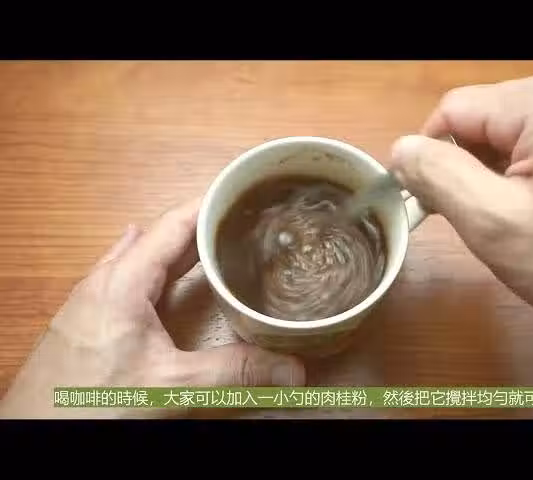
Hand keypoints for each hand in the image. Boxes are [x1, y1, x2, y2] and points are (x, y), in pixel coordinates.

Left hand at [0, 197, 304, 418]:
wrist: (36, 431)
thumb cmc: (89, 403)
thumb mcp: (170, 386)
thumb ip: (231, 373)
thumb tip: (291, 369)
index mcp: (122, 282)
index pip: (172, 225)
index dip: (208, 205)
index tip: (241, 192)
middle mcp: (104, 281)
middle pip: (159, 237)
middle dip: (201, 226)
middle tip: (241, 221)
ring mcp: (92, 299)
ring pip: (141, 256)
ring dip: (177, 247)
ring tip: (211, 240)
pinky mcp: (88, 319)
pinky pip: (127, 276)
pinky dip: (154, 267)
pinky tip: (158, 271)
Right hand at [390, 70, 532, 344]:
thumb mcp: (497, 223)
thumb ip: (439, 177)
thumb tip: (401, 149)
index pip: (454, 111)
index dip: (428, 156)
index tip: (428, 204)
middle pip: (490, 122)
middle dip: (472, 170)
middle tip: (484, 222)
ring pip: (522, 138)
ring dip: (504, 178)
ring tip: (523, 225)